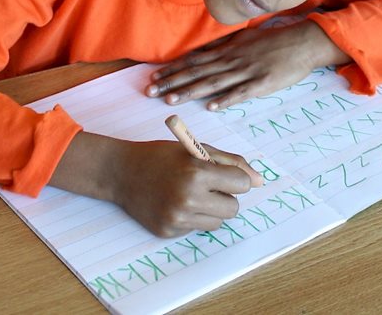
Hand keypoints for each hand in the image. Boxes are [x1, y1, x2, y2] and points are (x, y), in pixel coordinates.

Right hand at [50, 133, 262, 238]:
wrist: (121, 172)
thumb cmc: (161, 156)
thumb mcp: (195, 149)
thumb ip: (230, 162)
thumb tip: (260, 181)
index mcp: (197, 173)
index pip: (241, 184)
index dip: (235, 177)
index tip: (224, 174)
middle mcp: (188, 198)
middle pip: (233, 208)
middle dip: (226, 196)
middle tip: (207, 185)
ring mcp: (177, 219)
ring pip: (217, 222)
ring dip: (211, 209)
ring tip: (190, 193)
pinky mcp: (168, 232)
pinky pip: (196, 229)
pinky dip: (192, 218)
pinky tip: (174, 203)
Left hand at [146, 21, 350, 110]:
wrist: (303, 42)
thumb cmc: (273, 41)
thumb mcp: (244, 39)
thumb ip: (223, 48)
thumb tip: (201, 54)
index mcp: (227, 50)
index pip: (194, 61)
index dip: (173, 70)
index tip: (153, 77)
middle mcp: (232, 59)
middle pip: (197, 72)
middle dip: (172, 82)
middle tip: (149, 91)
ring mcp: (247, 71)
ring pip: (213, 82)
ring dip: (191, 91)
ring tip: (171, 99)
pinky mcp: (263, 83)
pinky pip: (241, 92)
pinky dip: (226, 99)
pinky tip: (212, 106)